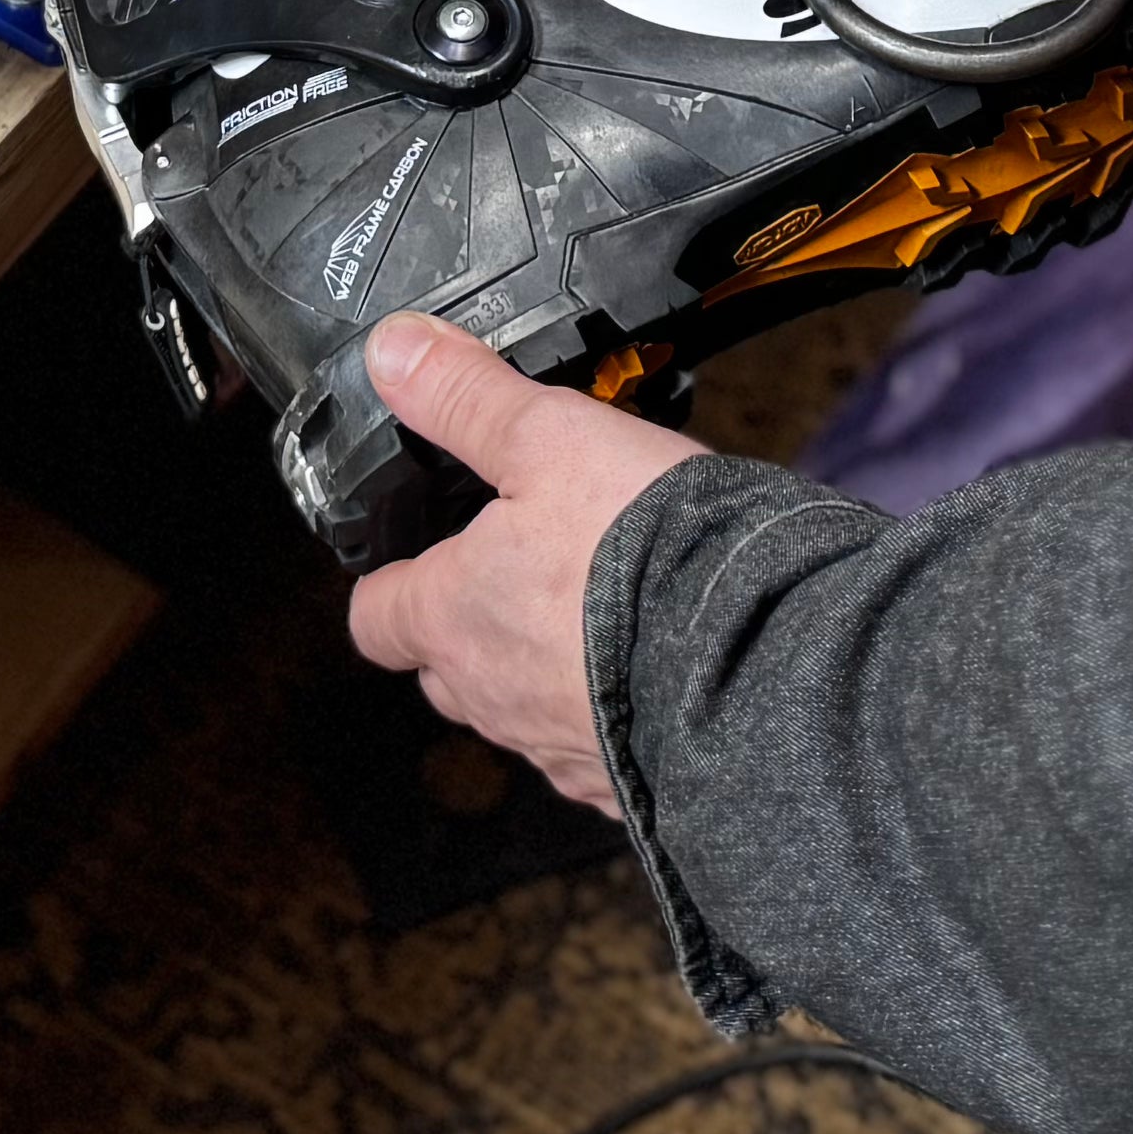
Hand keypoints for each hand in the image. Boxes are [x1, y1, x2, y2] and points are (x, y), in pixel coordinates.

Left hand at [339, 314, 709, 817]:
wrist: (755, 658)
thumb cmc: (642, 549)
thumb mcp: (549, 436)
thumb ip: (466, 397)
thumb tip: (391, 352)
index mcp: (451, 616)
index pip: (376, 618)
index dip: (390, 583)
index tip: (414, 556)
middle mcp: (490, 695)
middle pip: (445, 670)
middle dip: (468, 627)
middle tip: (519, 571)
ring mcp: (556, 747)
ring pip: (520, 710)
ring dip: (543, 669)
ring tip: (599, 612)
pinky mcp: (622, 781)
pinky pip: (595, 748)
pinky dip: (609, 711)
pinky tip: (652, 667)